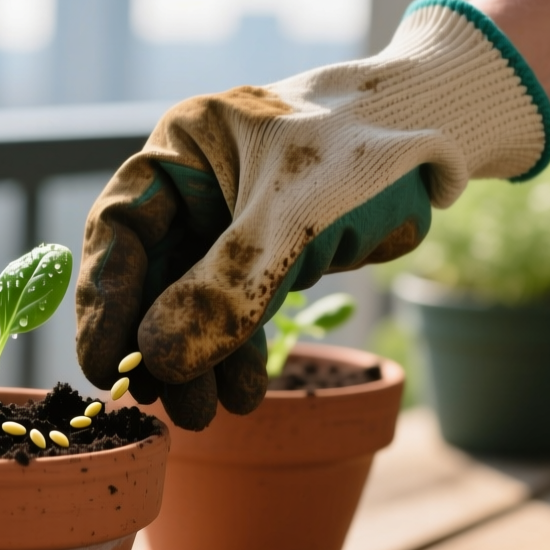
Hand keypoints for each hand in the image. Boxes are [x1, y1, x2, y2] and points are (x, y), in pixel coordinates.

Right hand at [76, 0, 549, 428]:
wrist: (444, 135)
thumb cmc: (366, 149)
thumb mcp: (293, 218)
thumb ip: (226, 288)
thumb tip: (162, 360)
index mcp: (180, 148)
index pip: (119, 229)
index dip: (105, 302)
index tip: (105, 366)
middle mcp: (192, 185)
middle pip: (149, 275)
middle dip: (157, 344)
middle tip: (166, 404)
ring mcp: (226, 220)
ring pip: (191, 302)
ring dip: (197, 361)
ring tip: (208, 414)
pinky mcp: (263, 252)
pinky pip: (234, 310)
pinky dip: (235, 353)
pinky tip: (246, 392)